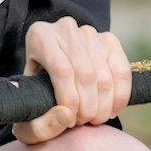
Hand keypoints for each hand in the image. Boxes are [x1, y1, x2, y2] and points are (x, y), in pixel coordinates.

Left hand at [11, 17, 131, 144]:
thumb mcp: (29, 108)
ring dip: (104, 104)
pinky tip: (111, 111)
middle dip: (88, 106)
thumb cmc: (36, 93)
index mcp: (40, 36)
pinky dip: (120, 96)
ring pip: (104, 75)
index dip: (70, 99)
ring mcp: (90, 32)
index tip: (71, 121)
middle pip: (85, 73)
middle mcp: (65, 28)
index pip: (61, 70)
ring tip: (95, 119)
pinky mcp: (110, 40)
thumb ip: (39, 123)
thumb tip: (65, 115)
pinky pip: (121, 71)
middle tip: (84, 122)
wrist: (51, 72)